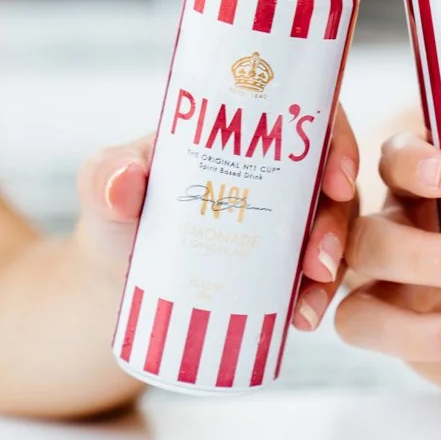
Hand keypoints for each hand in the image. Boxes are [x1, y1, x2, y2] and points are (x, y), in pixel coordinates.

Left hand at [75, 105, 361, 333]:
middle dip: (335, 222)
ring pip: (332, 232)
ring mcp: (284, 223)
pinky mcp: (282, 267)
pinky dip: (316, 297)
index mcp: (246, 137)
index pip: (306, 120)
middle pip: (330, 183)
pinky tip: (301, 320)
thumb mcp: (104, 188)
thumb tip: (123, 183)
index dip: (335, 141)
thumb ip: (106, 176)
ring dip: (333, 266)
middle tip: (317, 259)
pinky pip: (315, 276)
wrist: (111, 284)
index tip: (336, 178)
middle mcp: (277, 175)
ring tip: (307, 304)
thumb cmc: (115, 218)